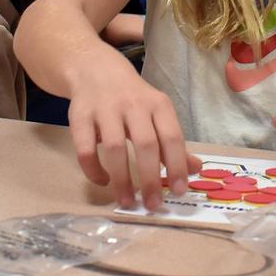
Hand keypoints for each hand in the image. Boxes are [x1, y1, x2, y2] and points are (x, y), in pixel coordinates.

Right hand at [68, 67, 200, 210]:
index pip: (172, 136)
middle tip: (153, 205)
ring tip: (127, 202)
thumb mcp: (158, 113)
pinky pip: (85, 149)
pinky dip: (93, 170)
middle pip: (145, 144)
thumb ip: (174, 142)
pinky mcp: (80, 116)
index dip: (177, 164)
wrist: (96, 70)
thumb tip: (195, 170)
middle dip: (150, 178)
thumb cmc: (133, 98)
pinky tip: (103, 181)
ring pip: (115, 148)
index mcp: (158, 104)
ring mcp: (105, 109)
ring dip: (122, 179)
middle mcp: (133, 104)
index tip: (179, 192)